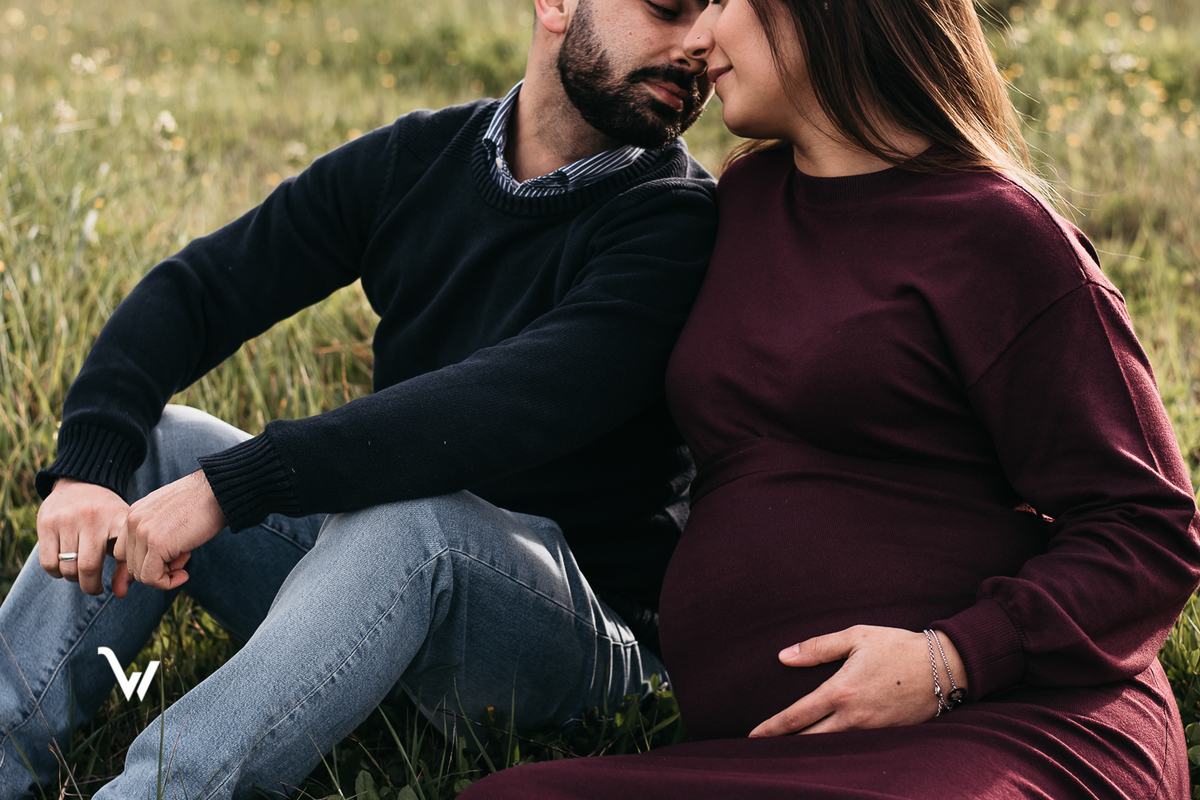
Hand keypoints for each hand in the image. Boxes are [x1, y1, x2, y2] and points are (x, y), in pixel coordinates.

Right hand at [36, 478, 128, 594]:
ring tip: (80, 574)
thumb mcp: (123, 531)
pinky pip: (48, 563)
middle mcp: (93, 517)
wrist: (83, 483)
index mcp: (118, 519)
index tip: (115, 583)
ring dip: (73, 578)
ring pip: (67, 567)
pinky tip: (64, 567)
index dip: (122, 575)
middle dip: (90, 585)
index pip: (123, 556)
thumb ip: (126, 563)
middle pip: (88, 568)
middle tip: (94, 588)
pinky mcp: (47, 523)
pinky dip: (56, 573)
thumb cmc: (108, 516)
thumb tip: (120, 595)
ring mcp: (68, 519)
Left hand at [111, 469, 225, 597]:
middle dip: (156, 568)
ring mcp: (142, 532)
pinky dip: (167, 583)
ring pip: (139, 573)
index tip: (172, 556)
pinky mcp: (156, 544)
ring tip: (185, 561)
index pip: (126, 549)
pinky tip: (184, 575)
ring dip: (163, 575)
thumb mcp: (170, 515)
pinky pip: (151, 577)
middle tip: (181, 559)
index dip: (147, 559)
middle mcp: (133, 521)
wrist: (217, 491)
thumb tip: (155, 561)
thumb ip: (155, 531)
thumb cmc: (202, 503)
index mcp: (135, 513)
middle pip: (131, 563)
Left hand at [749, 625, 965, 736]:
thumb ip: (817, 647)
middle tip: (762, 749)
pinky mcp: (887, 737)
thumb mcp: (856, 637)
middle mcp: (854, 717)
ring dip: (808, 751)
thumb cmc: (897, 646)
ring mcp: (872, 731)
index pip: (797, 716)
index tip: (752, 736)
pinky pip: (854, 749)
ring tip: (786, 751)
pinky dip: (835, 750)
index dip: (772, 729)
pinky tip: (824, 750)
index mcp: (841, 691)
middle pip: (809, 741)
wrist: (944, 667)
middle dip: (784, 747)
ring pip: (831, 748)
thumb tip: (783, 657)